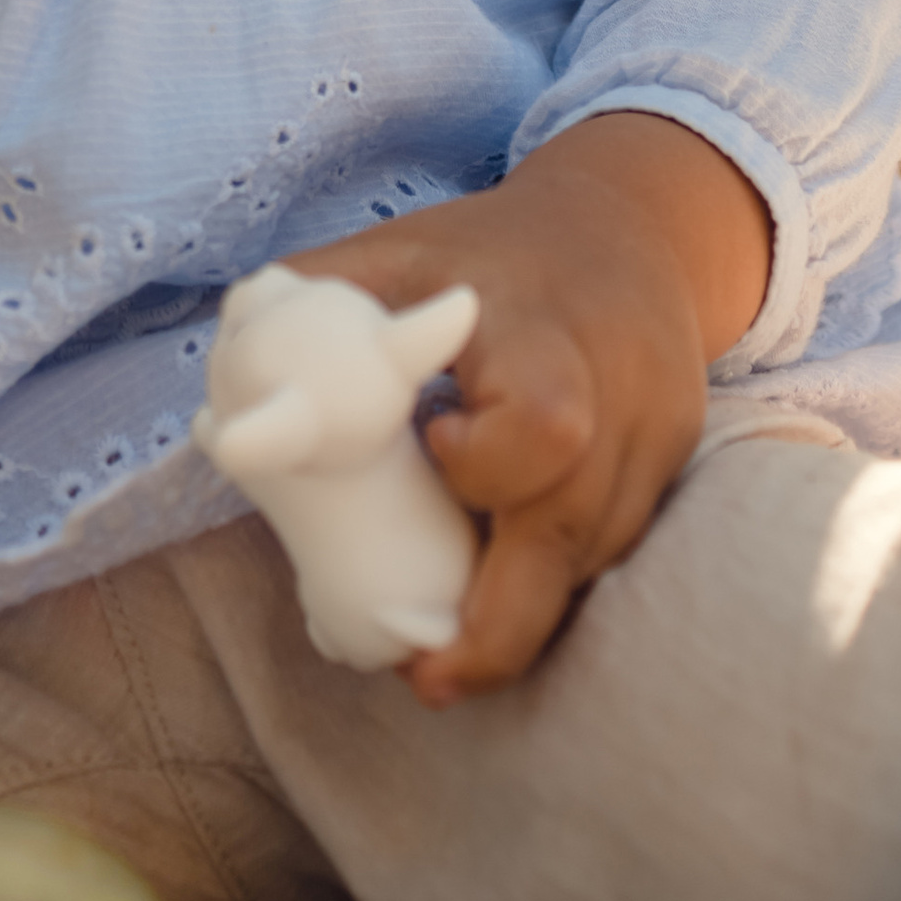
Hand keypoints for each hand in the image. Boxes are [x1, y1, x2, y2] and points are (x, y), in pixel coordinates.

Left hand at [293, 116, 774, 706]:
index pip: (546, 424)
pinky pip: (617, 549)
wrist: (629, 224)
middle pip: (581, 524)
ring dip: (527, 617)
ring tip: (447, 663)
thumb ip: (318, 304)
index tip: (433, 449)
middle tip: (427, 676)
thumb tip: (226, 388)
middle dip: (504, 620)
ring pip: (600, 555)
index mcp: (544, 324)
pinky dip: (559, 585)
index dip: (489, 468)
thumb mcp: (402, 253)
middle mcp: (620, 385)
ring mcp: (659, 432)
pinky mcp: (674, 465)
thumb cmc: (488, 251)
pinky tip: (502, 608)